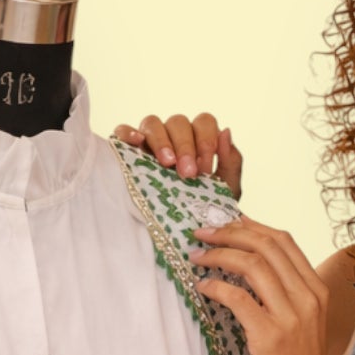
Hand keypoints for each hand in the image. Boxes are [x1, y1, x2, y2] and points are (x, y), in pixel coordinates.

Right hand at [110, 112, 242, 198]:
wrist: (182, 233)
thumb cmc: (204, 208)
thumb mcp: (225, 190)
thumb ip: (231, 162)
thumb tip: (226, 131)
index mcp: (198, 139)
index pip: (203, 123)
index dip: (206, 140)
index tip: (206, 169)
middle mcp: (173, 135)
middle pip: (178, 122)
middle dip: (185, 146)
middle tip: (188, 173)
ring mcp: (149, 141)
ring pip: (152, 123)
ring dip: (161, 140)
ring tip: (166, 164)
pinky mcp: (127, 150)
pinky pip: (123, 131)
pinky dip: (127, 133)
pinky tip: (136, 143)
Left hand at [192, 219, 341, 354]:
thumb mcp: (301, 329)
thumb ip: (284, 300)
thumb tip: (248, 274)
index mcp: (317, 292)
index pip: (284, 240)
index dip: (250, 226)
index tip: (224, 224)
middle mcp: (308, 298)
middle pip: (267, 244)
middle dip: (229, 231)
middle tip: (202, 232)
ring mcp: (291, 317)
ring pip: (252, 264)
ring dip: (218, 254)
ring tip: (196, 256)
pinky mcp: (269, 337)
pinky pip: (237, 297)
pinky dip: (215, 286)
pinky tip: (201, 287)